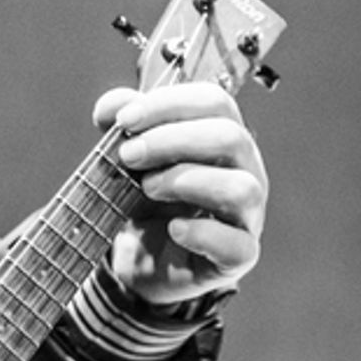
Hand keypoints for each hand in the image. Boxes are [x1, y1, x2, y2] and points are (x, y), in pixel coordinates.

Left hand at [94, 81, 268, 307]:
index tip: (125, 120)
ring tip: (148, 188)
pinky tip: (173, 229)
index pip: (215, 102)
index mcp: (224, 135)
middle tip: (128, 155)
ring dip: (187, 181)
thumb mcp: (130, 157)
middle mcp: (246, 170)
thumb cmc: (147, 198)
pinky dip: (202, 234)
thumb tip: (113, 107)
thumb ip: (123, 124)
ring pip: (241, 188)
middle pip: (230, 137)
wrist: (144, 259)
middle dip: (171, 140)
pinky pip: (236, 245)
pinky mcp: (240, 255)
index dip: (168, 104)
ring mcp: (248, 214)